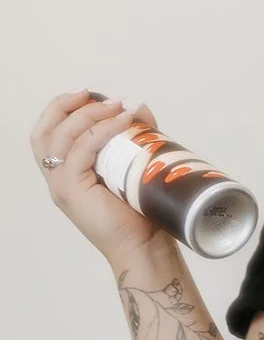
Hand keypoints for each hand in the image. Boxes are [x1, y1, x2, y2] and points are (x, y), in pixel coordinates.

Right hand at [31, 90, 167, 260]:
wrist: (143, 246)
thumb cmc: (139, 212)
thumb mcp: (133, 165)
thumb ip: (133, 136)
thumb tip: (139, 107)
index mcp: (65, 173)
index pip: (48, 132)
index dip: (63, 108)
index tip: (90, 93)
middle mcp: (56, 178)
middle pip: (44, 130)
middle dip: (66, 105)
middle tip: (93, 93)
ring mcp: (60, 185)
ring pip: (61, 136)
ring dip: (88, 114)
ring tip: (116, 105)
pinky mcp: (70, 190)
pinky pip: (81, 150)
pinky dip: (101, 130)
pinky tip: (123, 121)